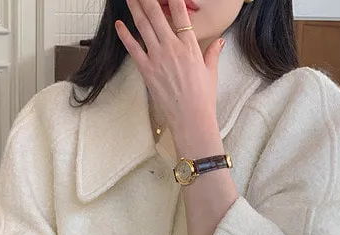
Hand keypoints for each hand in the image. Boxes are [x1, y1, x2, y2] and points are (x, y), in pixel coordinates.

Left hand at [115, 0, 224, 139]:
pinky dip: (124, 35)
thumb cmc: (202, 99)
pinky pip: (133, 48)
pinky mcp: (147, 70)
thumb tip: (220, 41)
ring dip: (135, 7)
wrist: (191, 119)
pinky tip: (119, 24)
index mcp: (190, 46)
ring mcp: (158, 58)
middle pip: (157, 14)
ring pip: (143, 26)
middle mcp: (172, 47)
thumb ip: (212, 53)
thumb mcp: (211, 72)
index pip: (180, 12)